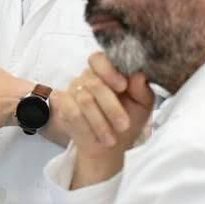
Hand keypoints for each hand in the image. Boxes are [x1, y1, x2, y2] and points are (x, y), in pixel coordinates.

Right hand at [54, 53, 155, 185]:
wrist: (110, 145)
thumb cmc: (128, 119)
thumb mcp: (142, 106)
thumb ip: (142, 90)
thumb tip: (139, 75)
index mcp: (107, 70)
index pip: (99, 59)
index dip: (109, 71)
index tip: (122, 86)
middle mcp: (87, 76)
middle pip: (95, 84)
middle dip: (112, 108)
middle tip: (124, 125)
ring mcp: (72, 89)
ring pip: (84, 100)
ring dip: (100, 123)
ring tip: (111, 140)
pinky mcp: (62, 104)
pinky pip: (71, 112)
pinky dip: (86, 127)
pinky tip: (96, 138)